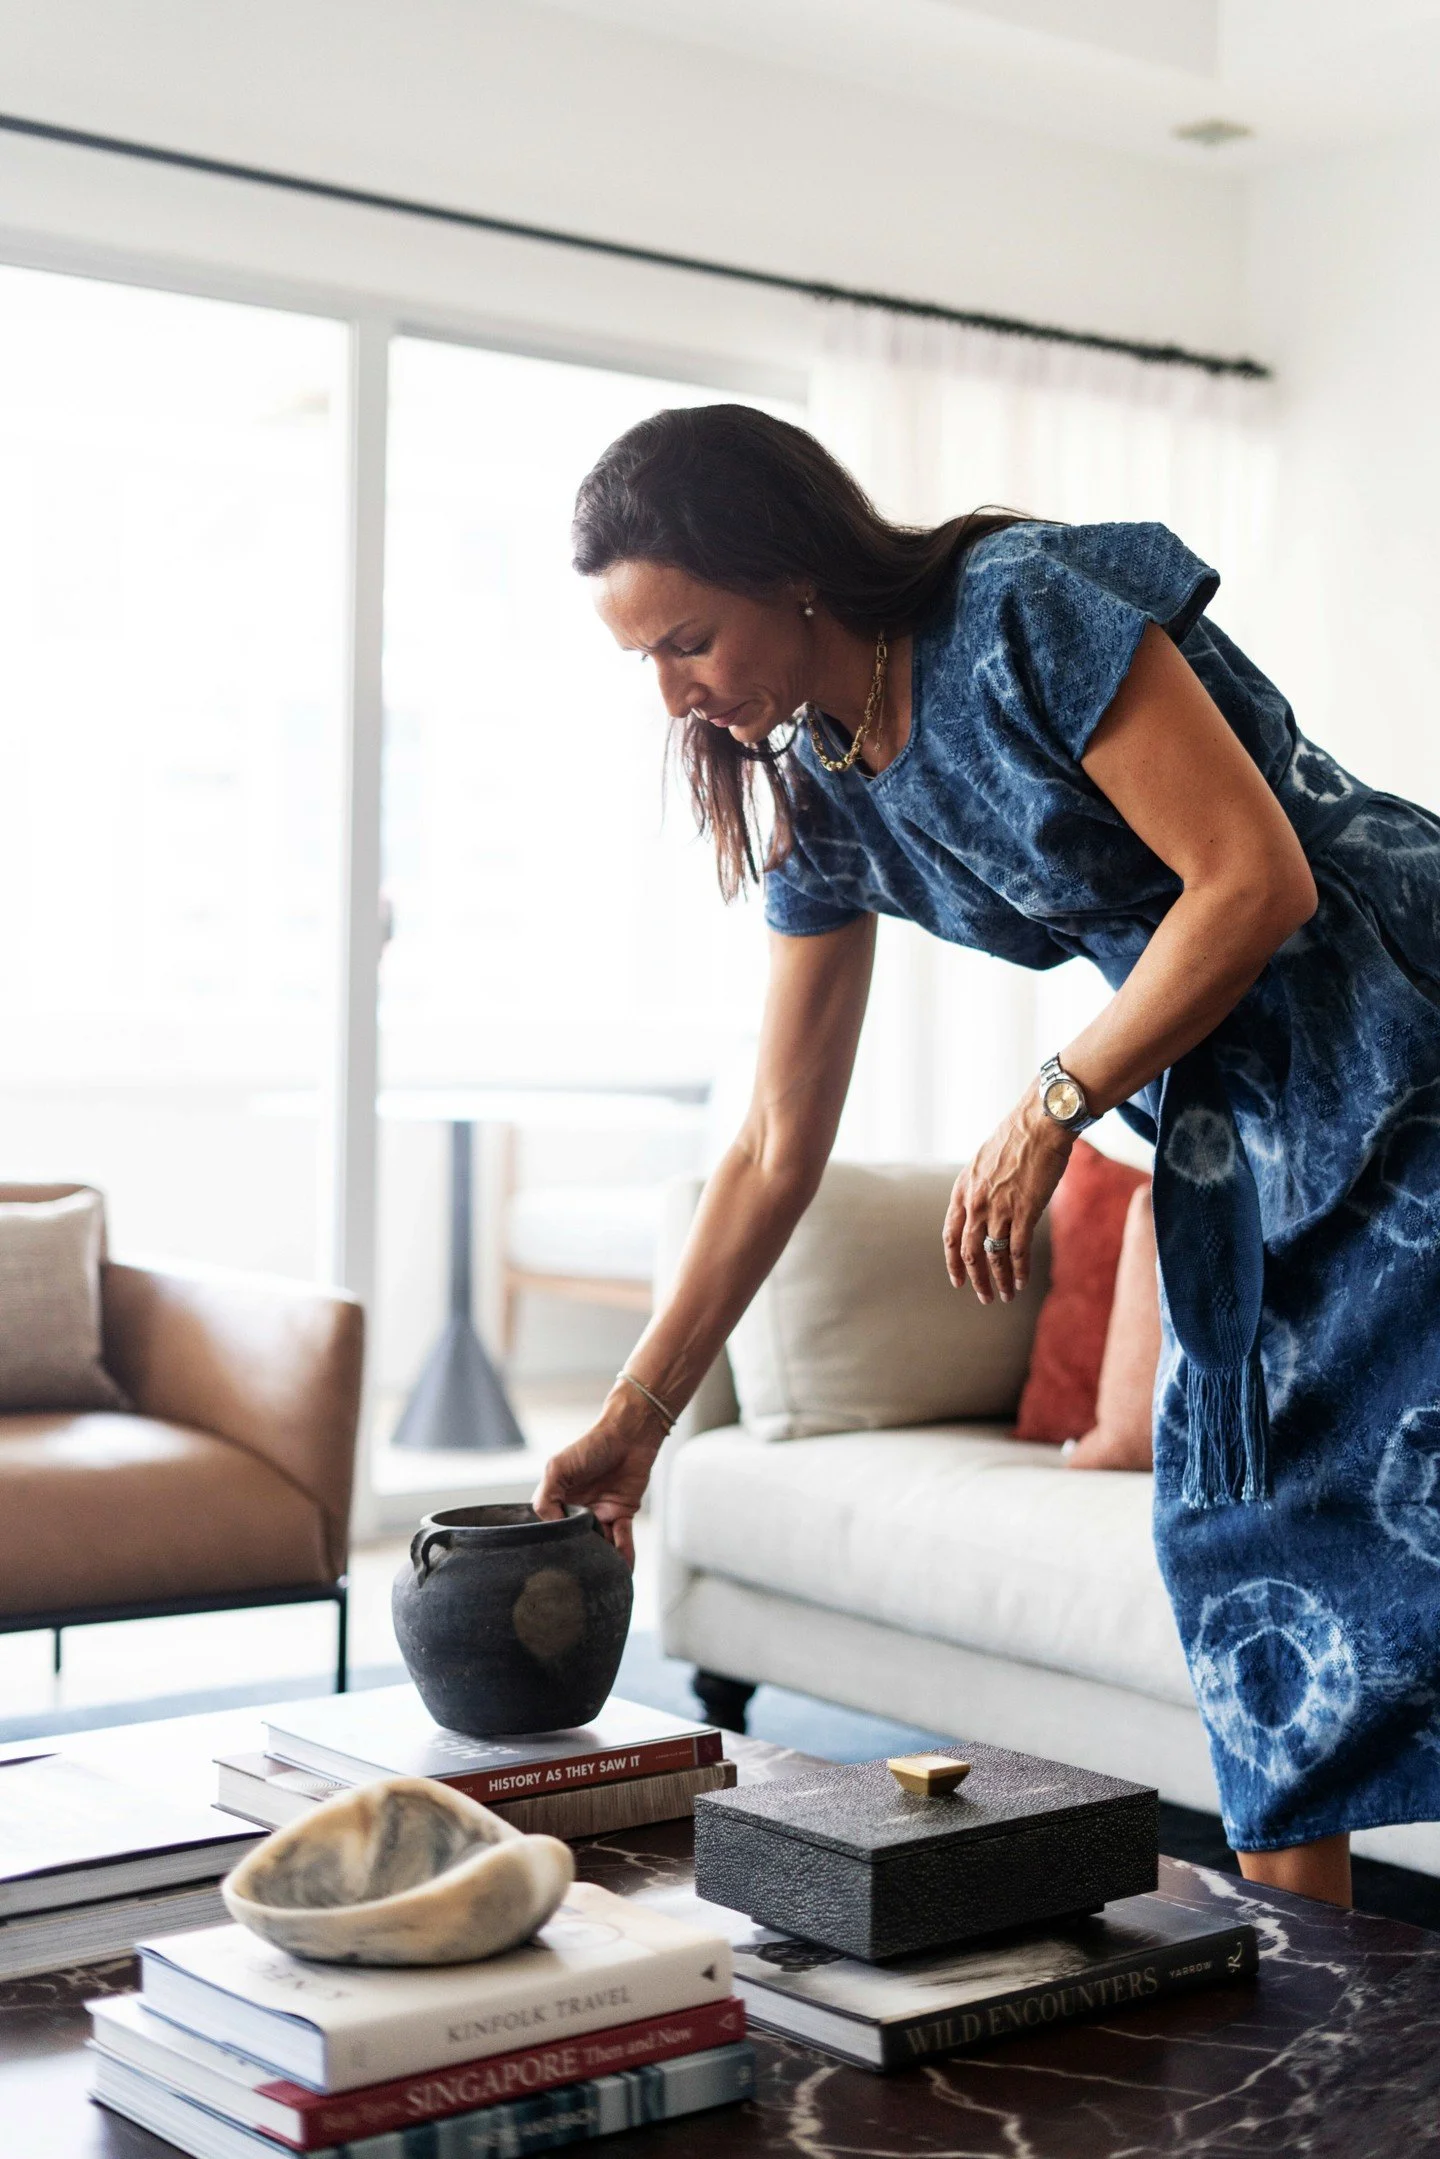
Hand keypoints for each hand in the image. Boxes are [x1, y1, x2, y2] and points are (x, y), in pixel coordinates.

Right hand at [532, 1399, 663, 1570]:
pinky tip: (623, 1568)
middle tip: (577, 1578)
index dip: (553, 1543)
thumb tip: (552, 1529)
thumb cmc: (591, 1444)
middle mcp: (577, 1509)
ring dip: (602, 1560)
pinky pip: (622, 1540)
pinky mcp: (622, 1514)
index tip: (553, 1563)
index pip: (550, 1529)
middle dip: (578, 1558)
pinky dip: (624, 1554)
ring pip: (599, 1545)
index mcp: (557, 1499)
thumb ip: (545, 1498)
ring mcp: (600, 1513)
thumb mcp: (557, 1467)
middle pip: (576, 1541)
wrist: (630, 1434)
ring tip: (600, 1579)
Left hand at [944, 1093, 1073, 1303]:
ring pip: (993, 1256)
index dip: (953, 1262)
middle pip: (969, 1253)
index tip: (958, 1281)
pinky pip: (1018, 1250)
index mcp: (962, 1190)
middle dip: (976, 1279)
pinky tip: (1020, 1282)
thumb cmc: (1016, 1139)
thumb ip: (979, 1188)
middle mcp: (976, 1203)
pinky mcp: (1023, 1211)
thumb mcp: (983, 1163)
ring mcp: (998, 1208)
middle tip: (984, 1297)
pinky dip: (1018, 1270)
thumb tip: (983, 1208)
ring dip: (999, 1280)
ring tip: (1004, 1296)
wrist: (1039, 1123)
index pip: (950, 1235)